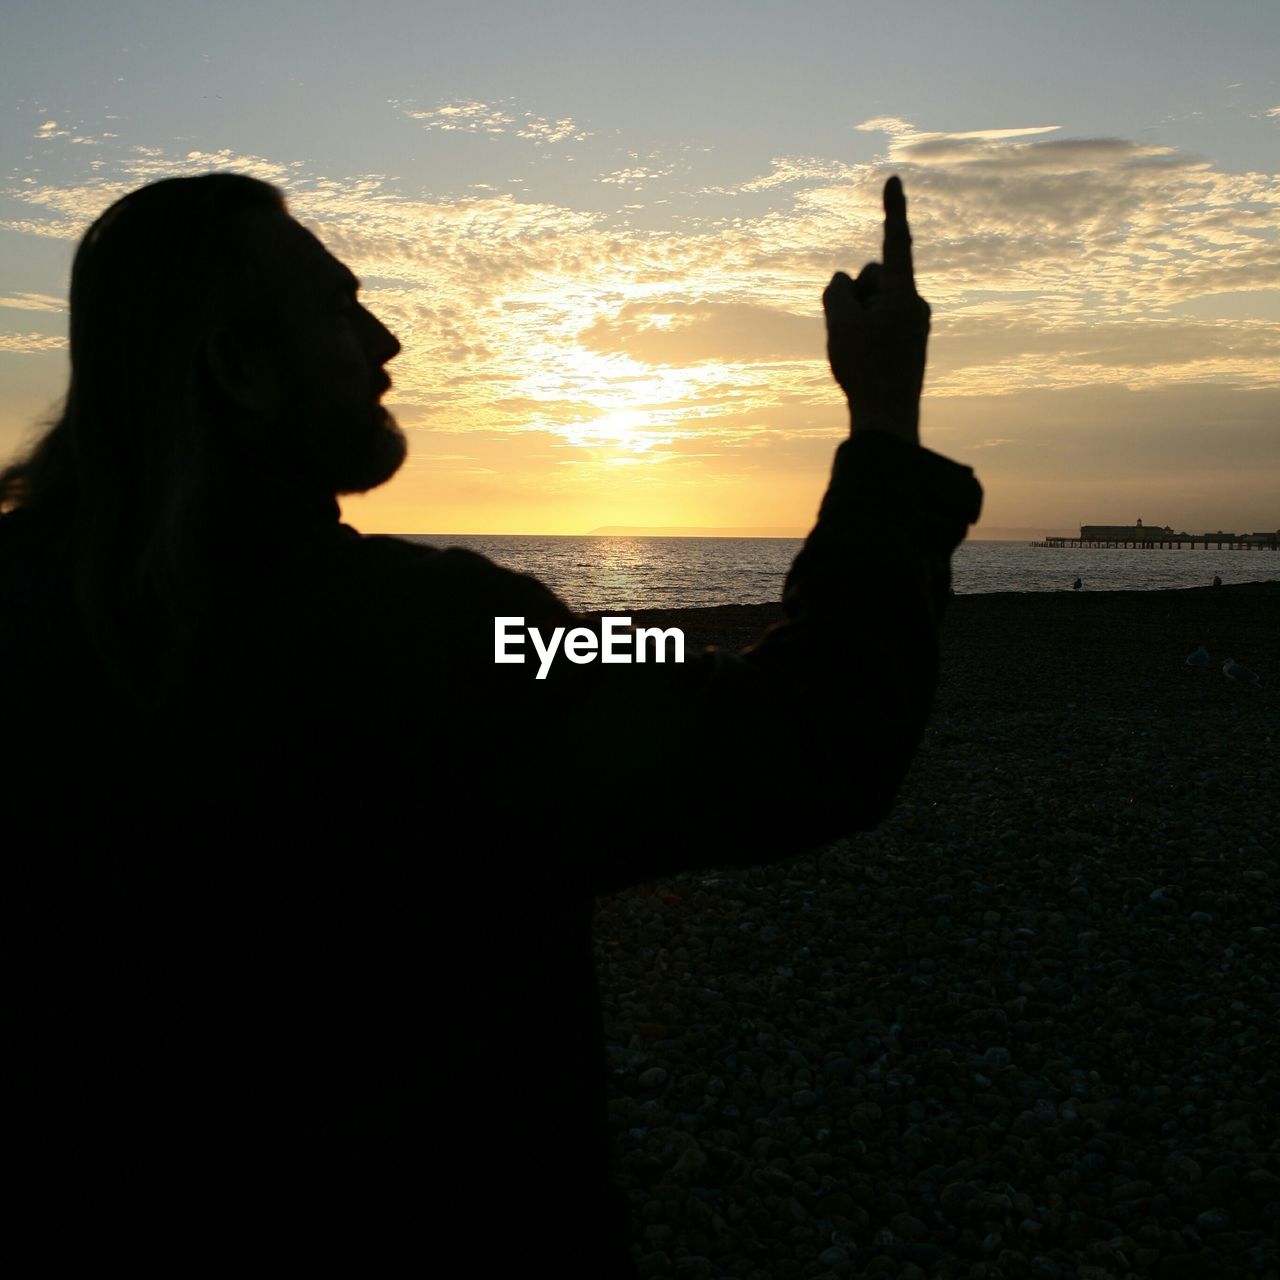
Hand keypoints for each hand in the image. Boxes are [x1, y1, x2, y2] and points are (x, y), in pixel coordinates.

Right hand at [823, 176, 929, 443]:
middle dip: (855, 295)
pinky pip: (879, 323)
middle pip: (872, 278)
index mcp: (903, 293)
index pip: (895, 241)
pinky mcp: (909, 342)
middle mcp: (915, 303)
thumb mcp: (840, 324)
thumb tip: (843, 280)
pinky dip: (864, 334)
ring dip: (857, 318)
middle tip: (850, 334)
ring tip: (856, 352)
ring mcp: (914, 323)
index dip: (893, 209)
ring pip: (873, 304)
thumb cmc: (866, 371)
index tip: (894, 179)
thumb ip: (836, 291)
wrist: (889, 418)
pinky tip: (862, 362)